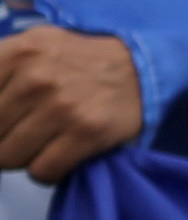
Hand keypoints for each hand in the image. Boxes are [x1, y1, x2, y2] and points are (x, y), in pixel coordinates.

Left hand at [0, 26, 146, 183]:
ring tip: (43, 142)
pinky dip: (47, 171)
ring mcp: (63, 107)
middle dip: (2, 139)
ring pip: (8, 157)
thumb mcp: (31, 48)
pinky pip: (42, 171)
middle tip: (26, 130)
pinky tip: (61, 154)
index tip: (5, 122)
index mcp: (18, 52)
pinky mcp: (87, 133)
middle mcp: (37, 78)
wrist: (143, 67)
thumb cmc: (77, 62)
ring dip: (22, 157)